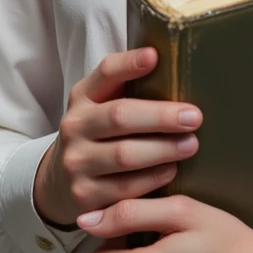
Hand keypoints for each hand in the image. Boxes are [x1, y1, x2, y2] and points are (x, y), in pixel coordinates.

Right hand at [32, 48, 202, 229]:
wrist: (58, 182)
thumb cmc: (98, 135)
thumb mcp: (102, 105)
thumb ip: (128, 88)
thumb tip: (176, 66)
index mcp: (83, 97)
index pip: (105, 72)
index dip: (129, 64)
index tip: (155, 56)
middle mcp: (75, 126)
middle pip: (120, 116)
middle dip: (161, 116)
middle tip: (194, 117)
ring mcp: (77, 162)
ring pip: (124, 155)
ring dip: (163, 149)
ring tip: (191, 144)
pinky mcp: (84, 196)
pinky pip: (125, 187)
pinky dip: (153, 179)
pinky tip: (172, 171)